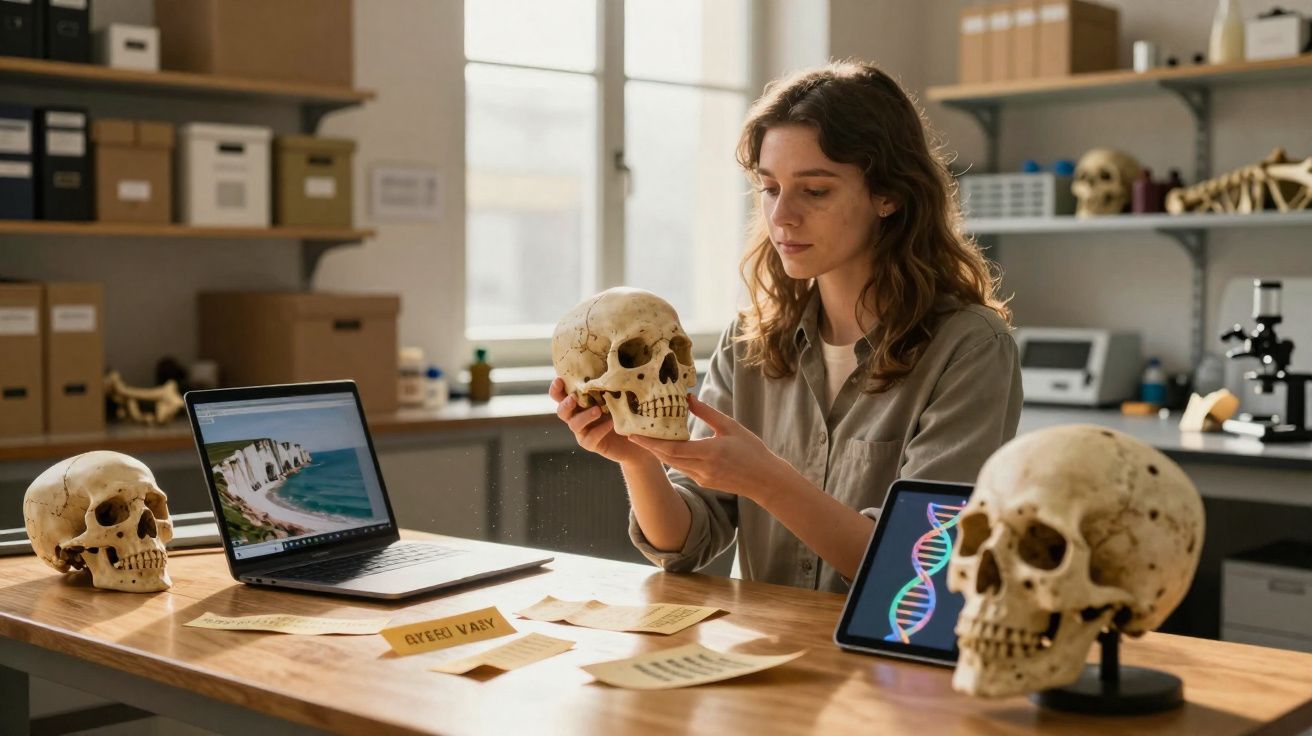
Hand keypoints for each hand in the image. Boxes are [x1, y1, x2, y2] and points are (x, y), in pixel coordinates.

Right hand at [549, 378, 652, 465]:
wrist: (636, 439)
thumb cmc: (628, 412)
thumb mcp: (620, 394)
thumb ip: (611, 383)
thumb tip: (613, 358)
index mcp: (581, 402)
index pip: (561, 394)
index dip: (556, 388)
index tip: (559, 379)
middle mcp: (578, 416)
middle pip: (561, 410)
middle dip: (565, 403)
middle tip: (573, 398)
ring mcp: (583, 431)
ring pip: (574, 424)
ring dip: (584, 416)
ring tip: (597, 410)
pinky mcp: (591, 444)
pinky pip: (589, 439)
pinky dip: (598, 430)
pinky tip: (610, 423)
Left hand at [627, 394, 791, 501]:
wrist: (765, 480)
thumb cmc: (752, 450)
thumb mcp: (730, 426)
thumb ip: (707, 413)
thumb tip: (688, 398)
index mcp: (709, 452)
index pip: (672, 449)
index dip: (650, 443)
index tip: (634, 435)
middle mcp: (702, 468)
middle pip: (667, 458)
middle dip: (649, 447)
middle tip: (633, 434)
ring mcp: (702, 478)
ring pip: (673, 464)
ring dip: (659, 453)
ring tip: (645, 439)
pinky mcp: (704, 482)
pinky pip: (683, 468)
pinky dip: (673, 458)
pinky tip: (667, 448)